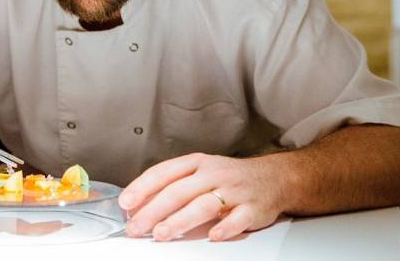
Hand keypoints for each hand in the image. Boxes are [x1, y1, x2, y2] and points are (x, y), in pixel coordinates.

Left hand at [119, 153, 284, 241]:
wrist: (273, 177)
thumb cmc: (228, 177)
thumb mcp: (200, 172)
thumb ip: (173, 184)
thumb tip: (139, 203)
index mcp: (196, 163)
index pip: (164, 173)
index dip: (143, 187)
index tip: (126, 203)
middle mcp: (213, 174)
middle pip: (178, 191)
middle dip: (154, 211)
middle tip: (136, 227)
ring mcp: (233, 190)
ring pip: (204, 205)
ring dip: (180, 220)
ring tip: (162, 233)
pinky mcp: (252, 208)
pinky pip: (238, 219)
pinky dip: (225, 228)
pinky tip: (212, 236)